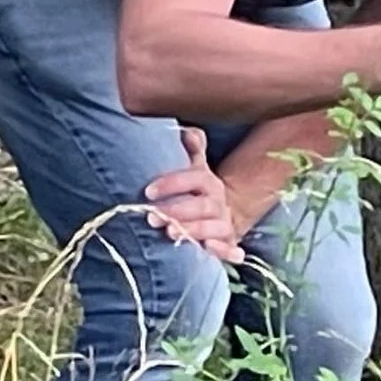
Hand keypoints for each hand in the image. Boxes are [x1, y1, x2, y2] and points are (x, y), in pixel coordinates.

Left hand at [144, 127, 247, 264]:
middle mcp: (219, 203)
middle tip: (152, 217)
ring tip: (171, 233)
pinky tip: (210, 249)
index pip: (193, 179)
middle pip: (201, 206)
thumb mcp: (196, 170)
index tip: (148, 191)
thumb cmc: (199, 193)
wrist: (224, 214)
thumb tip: (186, 130)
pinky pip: (232, 249)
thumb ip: (191, 149)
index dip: (172, 184)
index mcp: (209, 183)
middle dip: (177, 211)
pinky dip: (224, 250)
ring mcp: (225, 225)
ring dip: (193, 230)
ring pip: (214, 227)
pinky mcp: (229, 245)